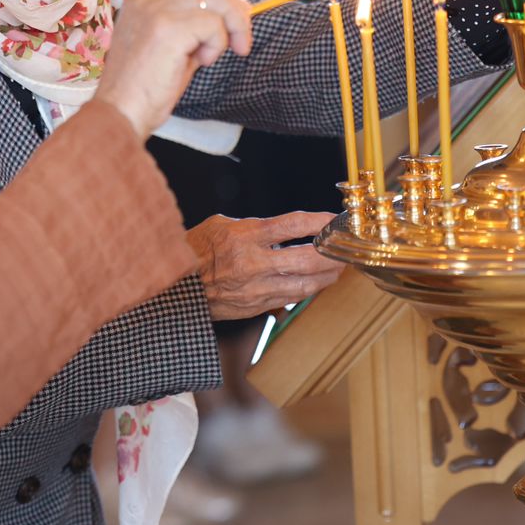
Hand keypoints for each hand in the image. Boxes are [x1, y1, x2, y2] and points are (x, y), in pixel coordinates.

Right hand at [94, 0, 252, 138]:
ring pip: (217, 0)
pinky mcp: (169, 28)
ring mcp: (157, 11)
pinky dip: (217, 44)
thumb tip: (228, 19)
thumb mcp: (169, 49)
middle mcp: (147, 0)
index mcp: (142, 2)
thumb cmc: (143, 91)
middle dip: (235, 13)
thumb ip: (190, 29)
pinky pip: (213, 24)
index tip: (234, 30)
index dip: (221, 5)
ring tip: (220, 55)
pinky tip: (202, 62)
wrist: (121, 114)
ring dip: (231, 28)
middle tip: (242, 42)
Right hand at [184, 212, 345, 320]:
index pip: (292, 225)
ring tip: (339, 266)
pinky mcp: (257, 305)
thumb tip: (285, 229)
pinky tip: (319, 282)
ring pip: (305, 283)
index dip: (319, 222)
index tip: (334, 219)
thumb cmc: (197, 252)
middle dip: (332, 252)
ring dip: (327, 275)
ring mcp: (256, 287)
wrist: (178, 288)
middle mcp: (252, 263)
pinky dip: (310, 289)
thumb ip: (254, 226)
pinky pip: (292, 297)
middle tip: (345, 246)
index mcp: (243, 236)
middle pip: (306, 258)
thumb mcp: (221, 226)